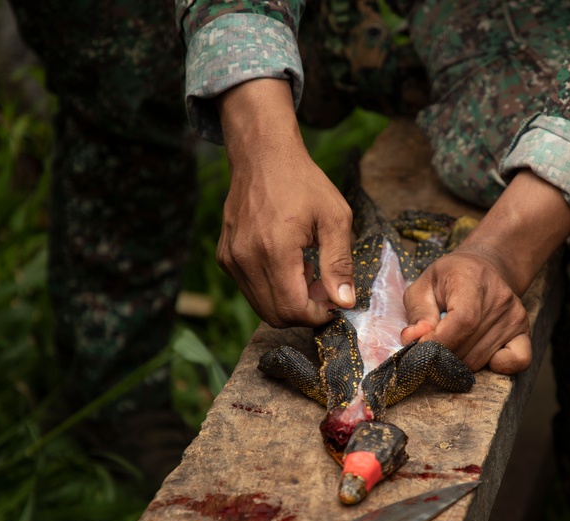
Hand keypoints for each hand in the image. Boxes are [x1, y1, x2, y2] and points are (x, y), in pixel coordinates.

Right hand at [217, 79, 354, 327]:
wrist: (262, 156)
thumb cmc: (303, 183)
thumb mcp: (335, 219)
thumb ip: (339, 264)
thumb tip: (344, 302)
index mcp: (275, 250)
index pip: (293, 309)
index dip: (317, 315)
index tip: (333, 303)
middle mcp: (246, 258)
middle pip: (275, 315)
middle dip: (304, 312)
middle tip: (323, 290)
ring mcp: (231, 258)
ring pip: (261, 306)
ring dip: (288, 302)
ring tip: (308, 274)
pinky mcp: (225, 257)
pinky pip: (249, 290)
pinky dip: (272, 290)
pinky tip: (289, 266)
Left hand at [401, 170, 569, 373]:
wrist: (485, 268)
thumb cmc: (449, 278)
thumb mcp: (424, 285)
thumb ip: (417, 313)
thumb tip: (414, 339)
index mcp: (472, 279)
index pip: (463, 321)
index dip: (439, 342)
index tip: (420, 348)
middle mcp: (500, 299)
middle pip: (469, 347)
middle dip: (441, 356)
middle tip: (430, 348)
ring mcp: (515, 316)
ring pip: (480, 360)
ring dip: (458, 363)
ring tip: (452, 344)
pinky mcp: (524, 331)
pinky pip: (517, 362)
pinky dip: (495, 368)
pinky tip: (480, 355)